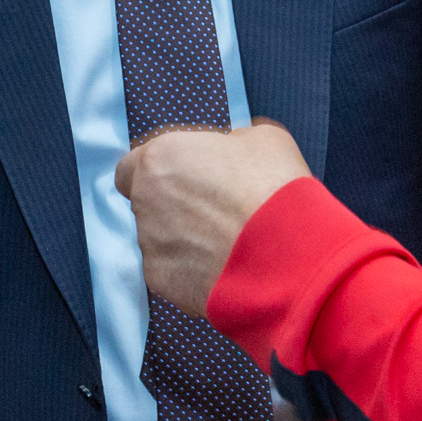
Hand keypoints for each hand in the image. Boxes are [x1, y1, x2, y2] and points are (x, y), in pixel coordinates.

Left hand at [114, 122, 311, 317]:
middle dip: (174, 205)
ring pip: (160, 239)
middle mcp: (145, 200)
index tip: (188, 178)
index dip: (161, 172)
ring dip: (185, 238)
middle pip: (147, 203)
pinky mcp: (163, 281)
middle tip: (214, 210)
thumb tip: (235, 147)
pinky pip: (174, 270)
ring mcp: (151, 244)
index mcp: (161, 158)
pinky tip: (226, 266)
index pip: (133, 166)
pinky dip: (193, 269)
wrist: (287, 257)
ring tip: (228, 242)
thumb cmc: (275, 190)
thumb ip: (234, 141)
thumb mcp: (265, 139)